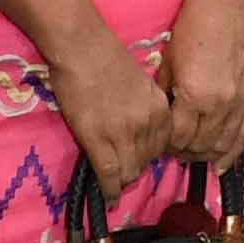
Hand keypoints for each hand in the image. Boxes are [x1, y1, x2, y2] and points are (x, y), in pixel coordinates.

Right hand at [54, 36, 177, 206]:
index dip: (148, 155)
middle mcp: (148, 123)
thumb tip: (142, 131)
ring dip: (122, 179)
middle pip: (147, 162)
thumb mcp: (141, 83)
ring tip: (113, 181)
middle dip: (136, 168)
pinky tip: (108, 196)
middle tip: (122, 169)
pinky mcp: (99, 140)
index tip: (138, 158)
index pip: (162, 147)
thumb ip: (147, 109)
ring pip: (130, 172)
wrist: (81, 45)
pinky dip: (109, 189)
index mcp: (161, 109)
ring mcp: (124, 133)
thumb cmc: (106, 57)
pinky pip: (109, 174)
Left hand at [161, 0, 243, 177]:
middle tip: (176, 153)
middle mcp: (219, 103)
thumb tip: (162, 119)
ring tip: (196, 157)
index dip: (168, 146)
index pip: (179, 138)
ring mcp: (240, 101)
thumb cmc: (194, 27)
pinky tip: (224, 164)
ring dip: (208, 156)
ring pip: (224, 145)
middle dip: (186, 153)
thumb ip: (166, 94)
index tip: (162, 145)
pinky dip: (234, 152)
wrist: (226, 5)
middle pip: (201, 146)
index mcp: (194, 95)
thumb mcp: (169, 62)